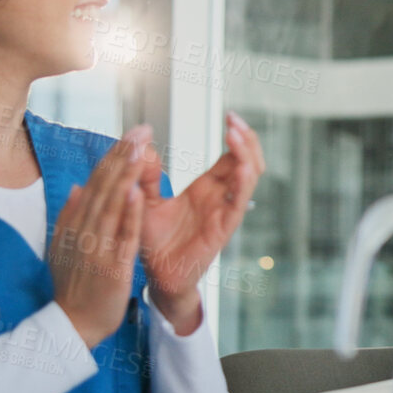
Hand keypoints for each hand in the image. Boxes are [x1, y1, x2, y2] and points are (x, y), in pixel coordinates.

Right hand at [51, 127, 149, 347]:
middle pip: (104, 187)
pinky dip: (129, 214)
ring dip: (125, 175)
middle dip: (122, 156)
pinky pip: (122, 237)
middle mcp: (85, 230)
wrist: (73, 324)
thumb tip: (78, 187)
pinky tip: (138, 192)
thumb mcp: (66, 246)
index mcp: (78, 224)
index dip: (113, 157)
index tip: (130, 134)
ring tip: (139, 149)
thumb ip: (71, 216)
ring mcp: (97, 247)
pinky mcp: (112, 266)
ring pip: (113, 205)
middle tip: (141, 129)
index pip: (97, 183)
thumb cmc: (73, 285)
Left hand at [135, 112, 265, 333]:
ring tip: (235, 133)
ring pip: (249, 178)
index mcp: (206, 190)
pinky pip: (239, 204)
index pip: (231, 157)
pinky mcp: (223, 229)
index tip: (229, 115)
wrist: (156, 277)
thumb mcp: (144, 202)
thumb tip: (142, 146)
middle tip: (233, 118)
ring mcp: (224, 212)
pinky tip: (240, 166)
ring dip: (246, 154)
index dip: (236, 136)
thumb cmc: (153, 243)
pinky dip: (243, 183)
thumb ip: (145, 176)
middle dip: (246, 138)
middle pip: (248, 162)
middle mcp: (220, 198)